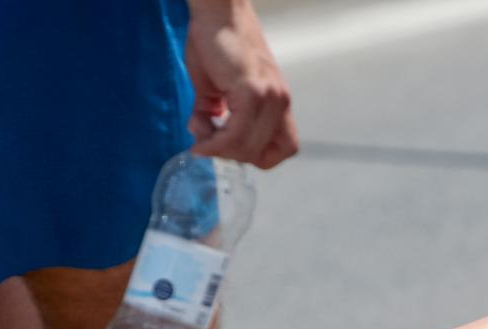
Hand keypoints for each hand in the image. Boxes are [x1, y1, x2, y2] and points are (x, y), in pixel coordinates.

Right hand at [185, 0, 299, 168]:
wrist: (217, 11)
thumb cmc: (215, 44)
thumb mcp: (214, 89)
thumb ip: (211, 117)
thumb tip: (202, 140)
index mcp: (279, 103)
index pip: (286, 148)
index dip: (259, 156)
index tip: (232, 147)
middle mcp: (280, 102)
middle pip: (263, 154)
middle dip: (230, 155)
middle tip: (207, 142)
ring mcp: (269, 97)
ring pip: (248, 148)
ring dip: (220, 149)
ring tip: (201, 133)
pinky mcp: (252, 91)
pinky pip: (236, 134)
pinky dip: (217, 141)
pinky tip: (202, 134)